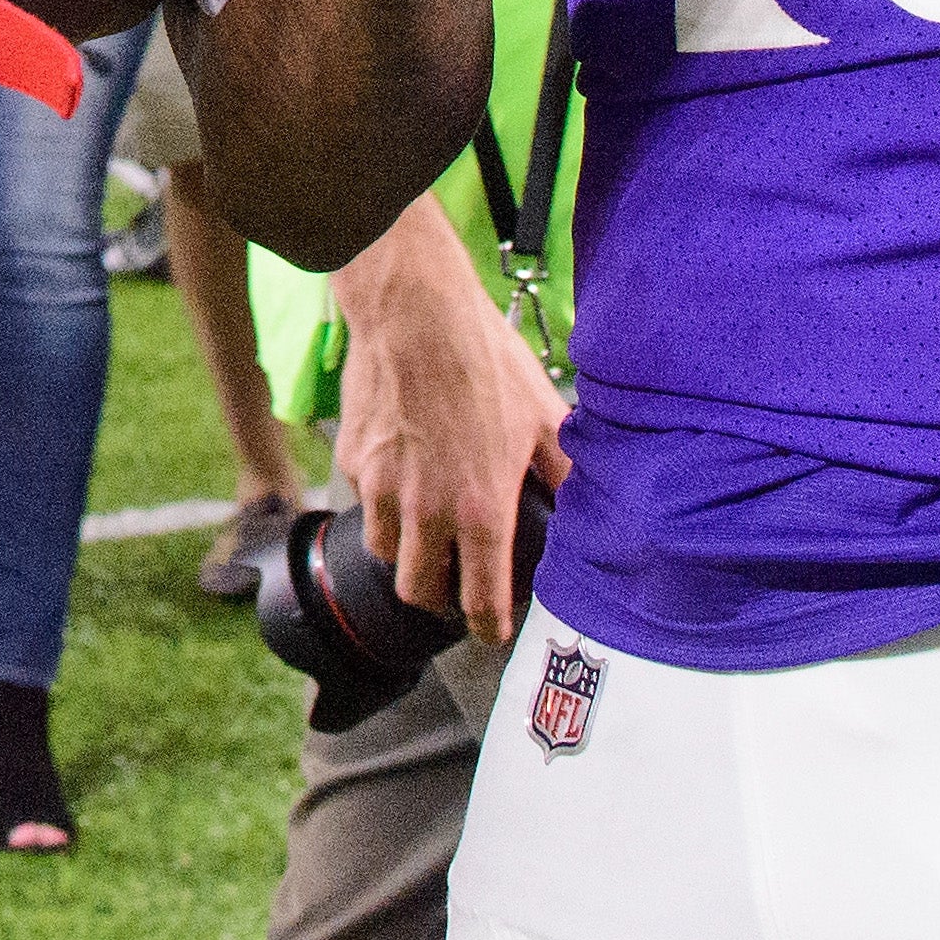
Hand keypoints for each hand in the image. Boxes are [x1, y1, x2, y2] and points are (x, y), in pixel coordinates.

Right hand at [331, 198, 570, 642]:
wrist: (415, 310)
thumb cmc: (484, 358)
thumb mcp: (543, 414)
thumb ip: (565, 469)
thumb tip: (587, 502)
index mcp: (479, 510)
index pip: (481, 601)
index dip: (490, 626)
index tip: (494, 628)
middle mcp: (425, 511)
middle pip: (420, 593)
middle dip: (440, 599)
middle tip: (456, 585)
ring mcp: (381, 488)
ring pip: (386, 553)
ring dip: (407, 554)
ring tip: (427, 534)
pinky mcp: (352, 460)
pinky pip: (364, 502)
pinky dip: (382, 504)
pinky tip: (404, 475)